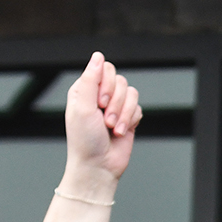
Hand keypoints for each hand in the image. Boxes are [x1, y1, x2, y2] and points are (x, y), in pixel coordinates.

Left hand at [62, 51, 142, 195]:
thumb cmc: (85, 139)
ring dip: (123, 114)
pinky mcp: (128, 118)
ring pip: (132, 94)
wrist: (98, 165)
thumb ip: (91, 79)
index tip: (99, 102)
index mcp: (84, 89)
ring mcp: (115, 107)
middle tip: (105, 119)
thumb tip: (98, 56)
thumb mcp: (83, 106)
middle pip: (120, 80)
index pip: (104, 69)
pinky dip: (131, 120)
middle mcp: (100, 95)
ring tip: (113, 128)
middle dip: (116, 102)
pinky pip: (138, 108)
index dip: (106, 83)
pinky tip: (121, 132)